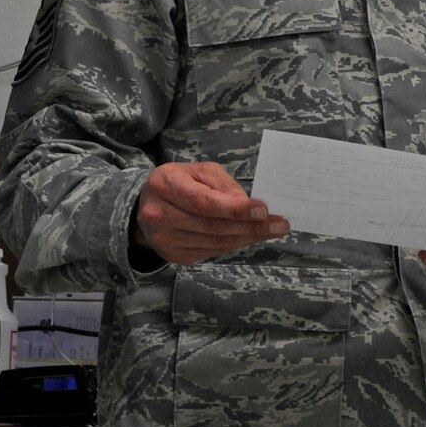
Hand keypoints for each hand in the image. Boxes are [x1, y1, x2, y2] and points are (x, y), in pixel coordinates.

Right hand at [133, 161, 286, 264]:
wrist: (146, 206)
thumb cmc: (179, 183)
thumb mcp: (199, 171)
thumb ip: (223, 185)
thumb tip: (248, 205)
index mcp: (164, 185)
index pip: (204, 202)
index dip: (235, 209)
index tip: (263, 209)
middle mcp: (159, 214)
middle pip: (212, 226)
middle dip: (250, 226)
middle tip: (279, 225)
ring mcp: (164, 239)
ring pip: (214, 242)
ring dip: (247, 237)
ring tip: (271, 230)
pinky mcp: (173, 255)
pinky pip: (210, 251)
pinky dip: (233, 244)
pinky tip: (249, 237)